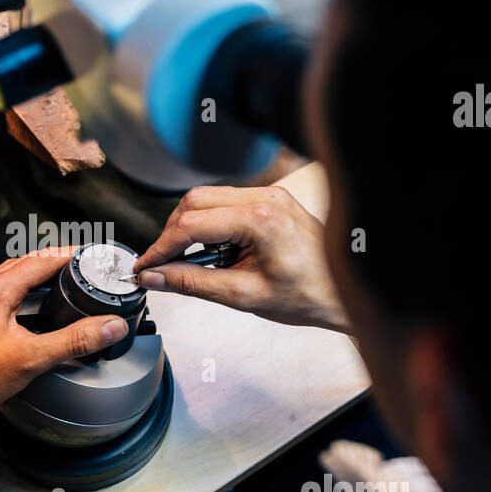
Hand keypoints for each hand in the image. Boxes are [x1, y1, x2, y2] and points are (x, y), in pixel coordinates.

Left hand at [0, 248, 129, 420]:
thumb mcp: (32, 358)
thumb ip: (74, 341)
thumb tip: (108, 327)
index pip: (41, 260)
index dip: (69, 255)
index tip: (89, 255)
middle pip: (25, 263)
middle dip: (54, 261)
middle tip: (79, 264)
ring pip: (10, 277)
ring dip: (35, 275)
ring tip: (59, 280)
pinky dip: (20, 290)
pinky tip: (29, 306)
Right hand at [133, 185, 350, 332]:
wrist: (344, 292)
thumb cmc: (308, 295)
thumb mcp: (243, 296)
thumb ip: (193, 283)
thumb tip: (155, 277)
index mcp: (260, 219)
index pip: (191, 224)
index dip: (161, 247)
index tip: (146, 266)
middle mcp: (265, 198)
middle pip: (195, 200)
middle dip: (172, 232)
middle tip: (162, 263)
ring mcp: (270, 195)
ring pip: (208, 198)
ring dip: (190, 227)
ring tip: (192, 262)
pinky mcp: (272, 200)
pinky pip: (227, 202)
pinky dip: (210, 224)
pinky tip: (215, 251)